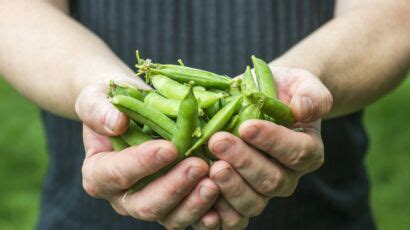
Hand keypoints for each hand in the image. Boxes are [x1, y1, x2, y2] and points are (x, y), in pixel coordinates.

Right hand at [75, 82, 220, 228]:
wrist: (134, 113)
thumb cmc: (114, 105)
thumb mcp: (97, 99)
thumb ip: (99, 110)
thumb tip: (117, 123)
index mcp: (99, 174)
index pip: (116, 174)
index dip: (142, 163)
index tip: (169, 148)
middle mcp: (124, 196)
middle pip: (145, 204)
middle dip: (173, 187)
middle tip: (198, 166)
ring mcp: (152, 203)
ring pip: (171, 217)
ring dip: (194, 203)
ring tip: (214, 183)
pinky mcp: (175, 205)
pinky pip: (190, 217)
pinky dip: (206, 213)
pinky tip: (222, 201)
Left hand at [207, 67, 332, 228]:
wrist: (263, 101)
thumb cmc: (282, 90)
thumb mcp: (301, 82)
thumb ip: (311, 94)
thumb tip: (304, 110)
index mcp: (308, 150)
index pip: (296, 152)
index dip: (272, 141)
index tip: (246, 126)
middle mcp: (288, 175)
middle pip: (272, 180)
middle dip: (244, 162)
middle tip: (218, 142)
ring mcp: (263, 189)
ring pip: (253, 200)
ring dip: (231, 186)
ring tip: (211, 167)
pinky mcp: (240, 195)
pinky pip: (233, 213)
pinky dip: (218, 208)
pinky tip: (202, 192)